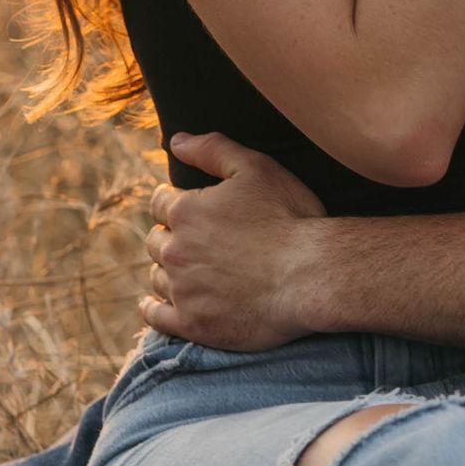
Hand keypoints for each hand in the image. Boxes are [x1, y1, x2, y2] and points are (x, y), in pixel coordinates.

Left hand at [142, 132, 326, 351]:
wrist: (312, 275)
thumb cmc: (290, 217)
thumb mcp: (257, 168)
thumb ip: (213, 149)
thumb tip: (176, 141)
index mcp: (186, 212)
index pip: (160, 202)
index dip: (174, 201)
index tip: (188, 208)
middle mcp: (176, 251)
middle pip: (156, 241)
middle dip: (171, 236)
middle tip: (194, 240)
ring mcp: (183, 291)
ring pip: (157, 277)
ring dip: (167, 270)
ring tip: (187, 269)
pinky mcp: (193, 324)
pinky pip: (156, 317)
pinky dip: (152, 308)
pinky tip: (155, 304)